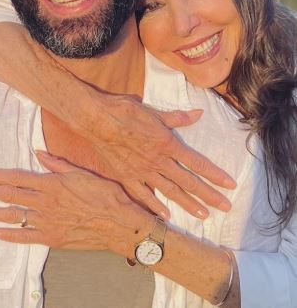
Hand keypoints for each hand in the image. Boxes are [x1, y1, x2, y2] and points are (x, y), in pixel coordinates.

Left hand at [0, 157, 151, 256]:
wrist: (119, 222)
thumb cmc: (104, 194)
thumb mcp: (83, 173)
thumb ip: (58, 164)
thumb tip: (39, 153)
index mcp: (52, 183)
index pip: (19, 178)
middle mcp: (46, 202)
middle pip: (11, 196)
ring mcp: (47, 221)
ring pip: (14, 216)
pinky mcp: (51, 238)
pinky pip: (25, 237)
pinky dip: (8, 235)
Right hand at [74, 93, 235, 218]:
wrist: (98, 120)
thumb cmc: (125, 112)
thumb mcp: (154, 112)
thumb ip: (177, 118)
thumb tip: (198, 114)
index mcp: (167, 144)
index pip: (197, 163)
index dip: (215, 175)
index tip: (230, 185)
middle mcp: (159, 162)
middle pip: (189, 182)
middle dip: (209, 195)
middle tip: (225, 207)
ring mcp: (143, 172)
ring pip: (170, 191)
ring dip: (188, 204)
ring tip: (204, 215)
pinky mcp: (127, 177)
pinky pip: (144, 195)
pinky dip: (155, 206)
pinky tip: (166, 215)